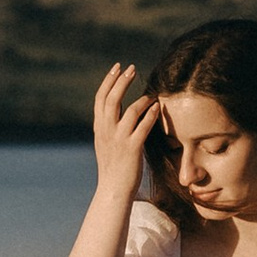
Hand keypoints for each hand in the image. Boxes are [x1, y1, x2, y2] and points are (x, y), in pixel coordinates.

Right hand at [91, 60, 160, 199]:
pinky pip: (142, 127)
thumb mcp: (105, 143)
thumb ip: (109, 126)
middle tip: (132, 68)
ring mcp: (118, 139)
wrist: (113, 190)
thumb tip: (119, 111)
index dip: (108, 80)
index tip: (117, 67)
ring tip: (151, 95)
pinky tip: (157, 107)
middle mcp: (106, 131)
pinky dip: (150, 115)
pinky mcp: (132, 148)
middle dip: (122, 81)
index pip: (101, 98)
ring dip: (142, 99)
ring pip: (129, 111)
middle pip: (112, 99)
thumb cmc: (113, 167)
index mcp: (99, 127)